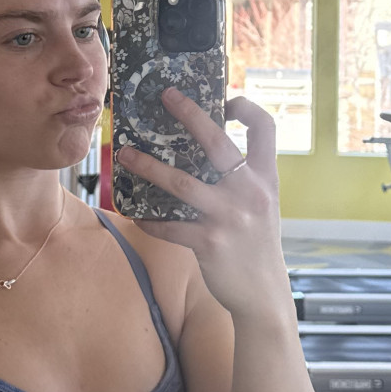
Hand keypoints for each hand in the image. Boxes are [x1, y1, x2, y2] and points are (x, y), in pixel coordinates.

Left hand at [117, 92, 291, 319]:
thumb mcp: (262, 206)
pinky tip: (136, 216)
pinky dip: (149, 221)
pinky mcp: (209, 243)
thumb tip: (206, 152)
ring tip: (124, 156)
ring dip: (148, 167)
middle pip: (217, 142)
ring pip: (181, 183)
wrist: (264, 295)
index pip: (265, 129)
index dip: (248, 108)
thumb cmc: (257, 245)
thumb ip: (243, 180)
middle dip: (190, 114)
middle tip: (167, 96)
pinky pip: (169, 226)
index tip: (227, 99)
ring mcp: (229, 217)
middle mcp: (250, 193)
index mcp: (266, 179)